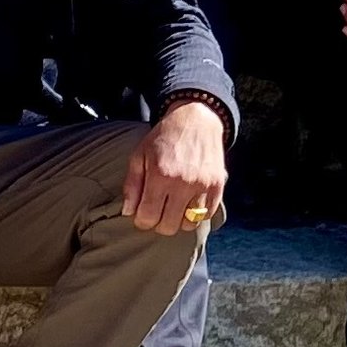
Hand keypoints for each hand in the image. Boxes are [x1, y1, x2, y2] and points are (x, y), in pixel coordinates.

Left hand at [121, 98, 228, 233]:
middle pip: (168, 226)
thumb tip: (129, 212)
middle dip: (159, 222)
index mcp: (160, 175)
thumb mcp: (140, 155)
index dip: (142, 220)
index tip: (143, 214)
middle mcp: (182, 183)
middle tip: (158, 210)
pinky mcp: (217, 185)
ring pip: (188, 224)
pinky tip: (189, 202)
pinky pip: (206, 214)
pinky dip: (197, 214)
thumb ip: (132, 185)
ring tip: (174, 206)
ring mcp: (202, 185)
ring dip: (179, 219)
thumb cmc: (164, 138)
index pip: (148, 218)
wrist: (196, 120)